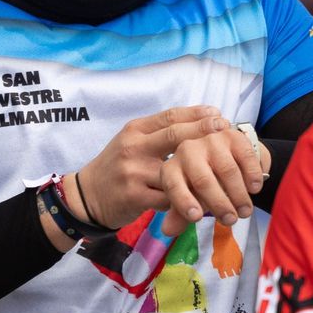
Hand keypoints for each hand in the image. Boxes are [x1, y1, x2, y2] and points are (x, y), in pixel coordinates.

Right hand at [72, 105, 232, 229]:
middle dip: (203, 130)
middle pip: (174, 135)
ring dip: (200, 173)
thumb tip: (198, 123)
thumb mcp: (132, 142)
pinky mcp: (135, 196)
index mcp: (135, 130)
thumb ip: (158, 134)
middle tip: (225, 129)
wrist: (86, 196)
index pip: (169, 116)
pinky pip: (170, 197)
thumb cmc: (117, 167)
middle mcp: (133, 147)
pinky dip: (187, 198)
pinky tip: (199, 199)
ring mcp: (133, 172)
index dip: (196, 114)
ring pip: (176, 171)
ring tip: (222, 172)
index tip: (218, 114)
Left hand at [158, 122, 270, 237]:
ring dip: (238, 194)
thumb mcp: (191, 200)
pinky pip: (245, 157)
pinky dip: (252, 175)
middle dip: (218, 204)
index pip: (173, 185)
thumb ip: (180, 215)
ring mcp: (210, 140)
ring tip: (245, 211)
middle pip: (202, 180)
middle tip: (230, 220)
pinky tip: (255, 188)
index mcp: (171, 168)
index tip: (196, 218)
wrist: (229, 161)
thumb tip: (168, 230)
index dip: (183, 202)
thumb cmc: (205, 185)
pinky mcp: (232, 135)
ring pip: (226, 170)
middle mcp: (186, 150)